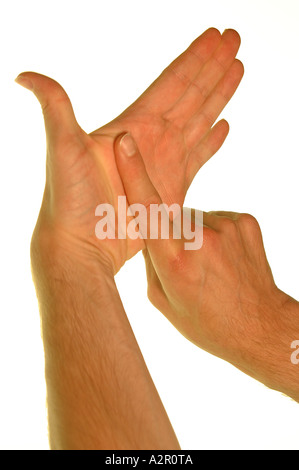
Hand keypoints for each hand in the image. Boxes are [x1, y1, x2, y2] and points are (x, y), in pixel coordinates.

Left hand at [16, 28, 242, 275]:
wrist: (81, 243)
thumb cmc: (69, 199)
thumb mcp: (62, 147)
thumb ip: (56, 107)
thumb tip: (24, 74)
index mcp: (133, 123)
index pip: (171, 82)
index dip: (195, 58)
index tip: (216, 36)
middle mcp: (151, 138)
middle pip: (190, 94)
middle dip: (214, 68)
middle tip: (235, 41)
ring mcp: (163, 163)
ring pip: (199, 121)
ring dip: (219, 96)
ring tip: (238, 70)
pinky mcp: (172, 188)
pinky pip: (199, 158)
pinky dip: (212, 141)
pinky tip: (224, 126)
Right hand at [115, 134, 298, 401]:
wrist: (258, 325)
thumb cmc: (207, 321)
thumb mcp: (163, 300)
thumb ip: (150, 262)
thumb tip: (149, 235)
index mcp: (174, 259)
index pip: (147, 208)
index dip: (134, 173)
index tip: (125, 143)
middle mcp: (200, 237)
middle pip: (170, 216)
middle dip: (171, 234)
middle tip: (188, 265)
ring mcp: (226, 226)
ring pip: (195, 217)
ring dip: (196, 235)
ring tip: (211, 265)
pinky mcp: (245, 220)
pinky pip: (218, 218)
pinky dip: (216, 233)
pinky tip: (226, 259)